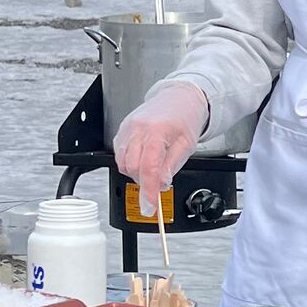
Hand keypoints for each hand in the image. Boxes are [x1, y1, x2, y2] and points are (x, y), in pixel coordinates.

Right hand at [113, 82, 209, 214]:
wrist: (179, 98)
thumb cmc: (185, 118)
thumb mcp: (186, 145)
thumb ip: (171, 165)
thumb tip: (159, 185)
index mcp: (156, 131)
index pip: (148, 168)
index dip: (148, 191)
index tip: (150, 207)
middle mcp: (137, 129)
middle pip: (132, 168)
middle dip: (145, 181)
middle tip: (160, 181)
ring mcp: (127, 130)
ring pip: (123, 164)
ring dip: (137, 173)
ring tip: (154, 167)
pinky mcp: (121, 132)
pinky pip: (120, 156)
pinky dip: (131, 163)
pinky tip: (144, 159)